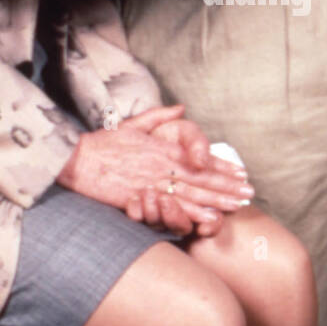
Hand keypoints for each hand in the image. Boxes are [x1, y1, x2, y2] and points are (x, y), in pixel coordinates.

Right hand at [56, 105, 253, 236]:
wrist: (76, 159)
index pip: (198, 158)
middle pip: (201, 177)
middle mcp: (160, 165)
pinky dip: (192, 213)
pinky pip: (170, 208)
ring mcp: (151, 183)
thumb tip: (180, 107)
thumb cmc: (103, 143)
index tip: (240, 172)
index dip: (221, 167)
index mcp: (161, 147)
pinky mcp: (140, 199)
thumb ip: (158, 117)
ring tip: (238, 205)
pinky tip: (209, 218)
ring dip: (217, 200)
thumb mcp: (132, 124)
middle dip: (227, 185)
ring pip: (192, 193)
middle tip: (249, 192)